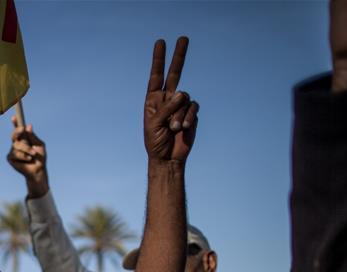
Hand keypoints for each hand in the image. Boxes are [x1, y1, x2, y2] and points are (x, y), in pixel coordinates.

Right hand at [7, 116, 48, 197]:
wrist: (38, 170)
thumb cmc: (40, 157)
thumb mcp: (39, 145)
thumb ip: (33, 136)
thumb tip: (28, 126)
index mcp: (24, 139)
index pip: (18, 129)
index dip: (15, 123)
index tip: (14, 117)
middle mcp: (17, 143)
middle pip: (14, 135)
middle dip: (17, 131)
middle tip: (21, 129)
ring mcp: (12, 150)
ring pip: (16, 145)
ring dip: (26, 149)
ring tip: (33, 154)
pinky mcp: (10, 158)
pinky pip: (15, 153)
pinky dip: (23, 156)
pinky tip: (28, 159)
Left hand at [144, 37, 198, 162]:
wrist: (168, 158)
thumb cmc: (155, 142)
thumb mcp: (155, 125)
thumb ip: (167, 108)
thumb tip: (182, 93)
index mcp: (153, 99)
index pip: (156, 76)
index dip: (158, 59)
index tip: (161, 42)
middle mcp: (167, 99)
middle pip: (175, 73)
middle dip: (179, 56)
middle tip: (183, 38)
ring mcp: (180, 105)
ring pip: (185, 98)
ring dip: (180, 115)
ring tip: (174, 129)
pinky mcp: (192, 113)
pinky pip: (193, 107)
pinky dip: (189, 117)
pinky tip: (184, 128)